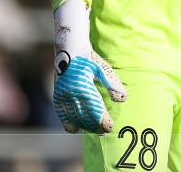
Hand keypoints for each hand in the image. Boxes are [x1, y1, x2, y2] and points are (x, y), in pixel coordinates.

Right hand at [53, 0, 126, 132]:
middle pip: (86, 116)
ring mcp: (64, 95)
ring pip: (75, 117)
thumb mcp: (103, 69)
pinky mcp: (58, 95)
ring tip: (93, 130)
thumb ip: (112, 84)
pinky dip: (68, 122)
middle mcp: (73, 94)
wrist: (69, 49)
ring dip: (85, 125)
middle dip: (95, 126)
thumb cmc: (88, 58)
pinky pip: (62, 113)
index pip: (96, 110)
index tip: (110, 127)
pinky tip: (75, 128)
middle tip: (104, 131)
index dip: (103, 120)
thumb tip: (123, 99)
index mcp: (85, 88)